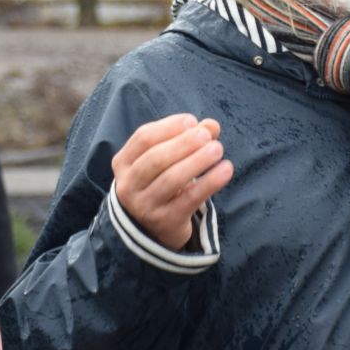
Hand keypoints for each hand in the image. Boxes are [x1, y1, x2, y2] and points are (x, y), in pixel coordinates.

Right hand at [113, 113, 234, 250]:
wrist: (151, 227)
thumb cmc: (159, 182)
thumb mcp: (166, 159)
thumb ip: (187, 138)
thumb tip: (211, 125)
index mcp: (123, 163)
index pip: (143, 138)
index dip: (169, 126)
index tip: (191, 121)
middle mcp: (128, 185)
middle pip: (155, 158)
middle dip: (184, 143)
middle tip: (207, 136)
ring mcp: (145, 206)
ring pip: (171, 179)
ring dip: (197, 161)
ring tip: (218, 150)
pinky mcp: (165, 221)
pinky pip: (189, 199)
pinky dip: (209, 183)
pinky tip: (225, 170)